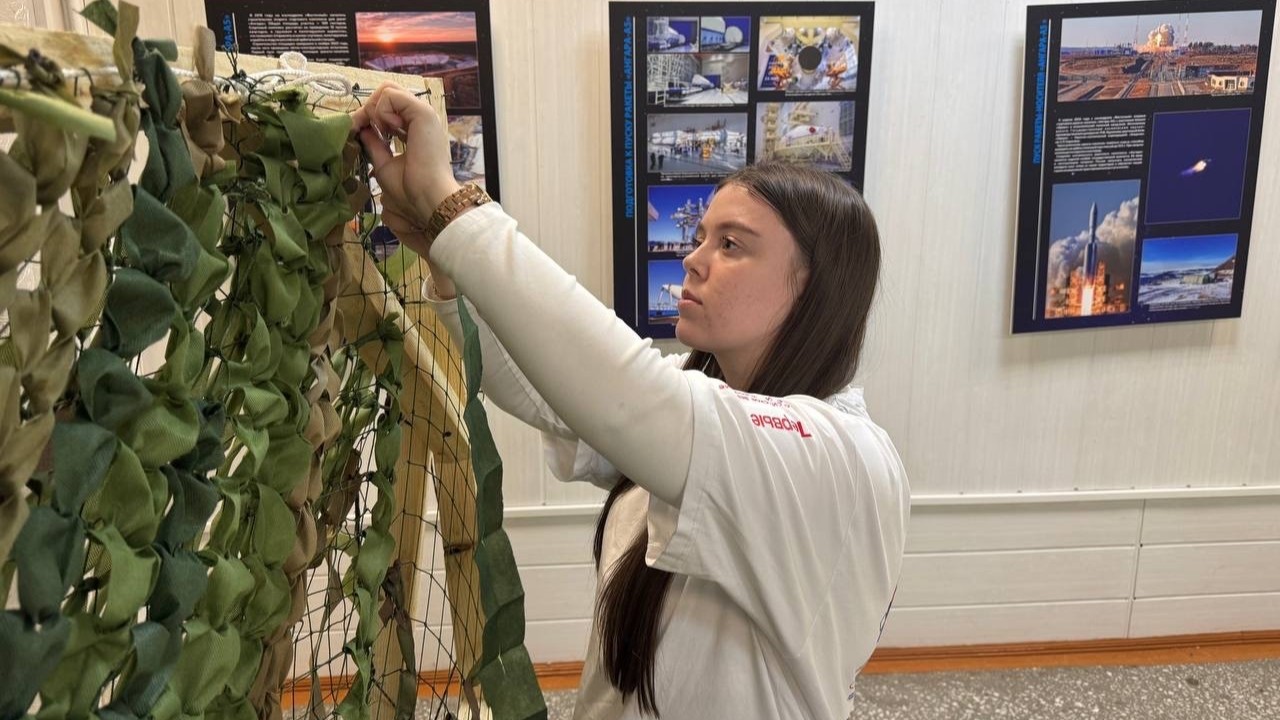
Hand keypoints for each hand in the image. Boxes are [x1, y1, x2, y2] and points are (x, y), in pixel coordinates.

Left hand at [353, 83, 460, 246]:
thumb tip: (364, 130)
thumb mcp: (384, 164)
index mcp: (414, 131)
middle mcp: (419, 119)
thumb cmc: (410, 189)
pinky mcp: (422, 112)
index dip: (369, 116)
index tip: (357, 131)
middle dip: (369, 108)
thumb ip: (375, 145)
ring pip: (388, 89)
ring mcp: (422, 114)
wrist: (426, 198)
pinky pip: (391, 95)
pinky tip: (389, 130)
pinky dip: (381, 111)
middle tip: (363, 128)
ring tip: (382, 132)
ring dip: (375, 110)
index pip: (389, 108)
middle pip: (388, 92)